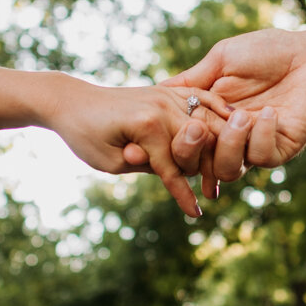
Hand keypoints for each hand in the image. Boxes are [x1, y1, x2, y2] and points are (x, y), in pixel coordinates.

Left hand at [48, 82, 229, 216]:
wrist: (72, 101)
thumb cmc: (85, 135)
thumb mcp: (111, 161)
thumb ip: (147, 165)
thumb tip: (175, 171)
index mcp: (148, 124)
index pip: (174, 167)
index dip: (183, 195)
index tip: (194, 215)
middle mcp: (163, 104)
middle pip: (202, 141)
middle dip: (210, 168)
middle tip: (215, 192)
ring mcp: (167, 94)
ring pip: (208, 120)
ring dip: (220, 144)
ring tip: (226, 168)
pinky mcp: (167, 90)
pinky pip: (202, 97)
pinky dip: (219, 110)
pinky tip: (233, 124)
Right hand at [159, 28, 305, 191]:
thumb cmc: (269, 51)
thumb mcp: (221, 59)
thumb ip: (192, 80)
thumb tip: (155, 91)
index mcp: (210, 116)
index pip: (181, 139)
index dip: (169, 140)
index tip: (159, 130)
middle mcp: (228, 136)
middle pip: (197, 164)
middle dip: (191, 150)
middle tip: (198, 128)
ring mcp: (253, 145)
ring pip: (228, 169)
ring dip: (230, 145)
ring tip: (241, 116)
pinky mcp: (280, 149)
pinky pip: (261, 157)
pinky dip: (261, 136)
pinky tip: (271, 113)